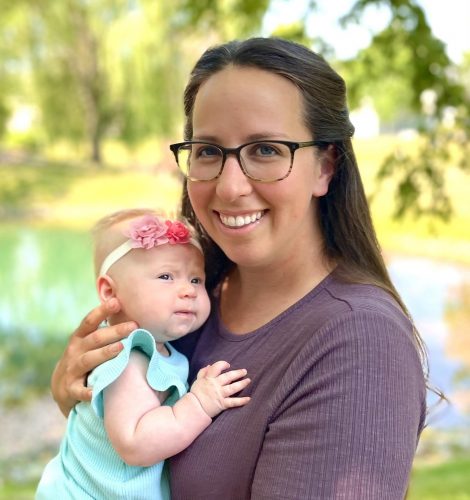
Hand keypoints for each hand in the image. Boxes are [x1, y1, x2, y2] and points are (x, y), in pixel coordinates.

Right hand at [51, 298, 136, 415]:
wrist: (61, 387)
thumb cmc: (84, 358)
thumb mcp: (88, 343)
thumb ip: (105, 332)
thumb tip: (132, 316)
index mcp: (80, 337)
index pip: (90, 321)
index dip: (102, 311)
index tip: (117, 301)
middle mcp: (75, 351)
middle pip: (95, 339)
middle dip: (115, 331)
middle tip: (134, 326)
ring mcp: (72, 370)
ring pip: (88, 360)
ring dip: (105, 353)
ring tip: (122, 348)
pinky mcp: (71, 389)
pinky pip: (79, 391)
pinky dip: (87, 391)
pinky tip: (97, 391)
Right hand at [190, 361, 250, 417]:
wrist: (194, 408)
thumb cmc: (196, 393)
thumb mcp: (198, 380)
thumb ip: (203, 372)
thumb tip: (210, 365)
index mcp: (209, 378)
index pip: (217, 368)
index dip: (223, 364)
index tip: (228, 365)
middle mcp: (215, 385)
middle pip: (228, 377)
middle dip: (238, 373)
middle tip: (245, 371)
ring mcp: (220, 395)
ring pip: (233, 388)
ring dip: (242, 384)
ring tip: (248, 380)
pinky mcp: (222, 404)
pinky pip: (233, 402)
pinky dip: (241, 401)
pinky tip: (248, 399)